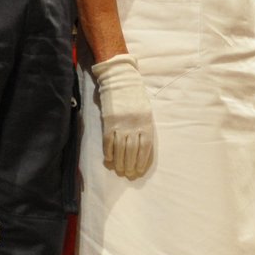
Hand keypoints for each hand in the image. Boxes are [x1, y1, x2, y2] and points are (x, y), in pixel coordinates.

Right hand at [92, 53, 153, 177]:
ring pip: (120, 148)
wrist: (120, 80)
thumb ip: (144, 126)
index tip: (139, 170)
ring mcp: (120, 124)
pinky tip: (109, 160)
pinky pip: (108, 141)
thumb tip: (141, 146)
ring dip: (119, 162)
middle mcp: (134, 125)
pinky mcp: (108, 122)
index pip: (145, 147)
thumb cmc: (134, 96)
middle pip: (132, 150)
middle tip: (128, 173)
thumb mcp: (145, 110)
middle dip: (130, 164)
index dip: (142, 161)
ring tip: (119, 170)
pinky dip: (108, 152)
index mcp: (146, 122)